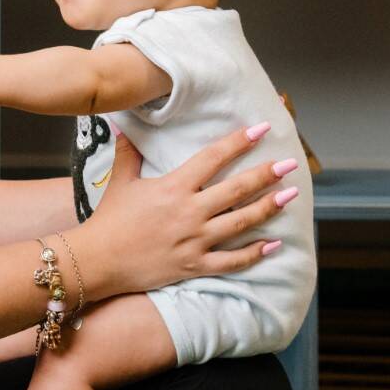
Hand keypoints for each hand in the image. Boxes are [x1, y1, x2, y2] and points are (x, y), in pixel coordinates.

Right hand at [78, 125, 295, 296]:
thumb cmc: (109, 220)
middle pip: (237, 190)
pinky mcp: (195, 265)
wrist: (98, 261)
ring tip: (291, 195)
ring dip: (268, 208)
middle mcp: (189, 212)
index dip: (238, 142)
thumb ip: (128, 153)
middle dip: (267, 174)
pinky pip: (232, 260)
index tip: (261, 129)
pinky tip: (273, 244)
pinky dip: (255, 253)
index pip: (213, 158)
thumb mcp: (120, 183)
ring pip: (241, 222)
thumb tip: (120, 124)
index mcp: (173, 187)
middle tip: (290, 163)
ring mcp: (194, 240)